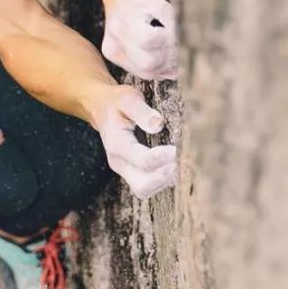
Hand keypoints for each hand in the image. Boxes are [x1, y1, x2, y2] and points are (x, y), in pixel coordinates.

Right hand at [89, 84, 177, 200]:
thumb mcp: (127, 99)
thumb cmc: (117, 103)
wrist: (103, 109)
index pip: (142, 161)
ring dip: (166, 181)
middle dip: (164, 178)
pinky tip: (178, 166)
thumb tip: (158, 124)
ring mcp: (125, 170)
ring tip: (184, 165)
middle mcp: (119, 162)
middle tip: (184, 163)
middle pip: (142, 186)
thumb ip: (141, 111)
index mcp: (116, 144)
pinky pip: (148, 186)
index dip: (162, 158)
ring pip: (145, 190)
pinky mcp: (133, 172)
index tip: (178, 149)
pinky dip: (164, 180)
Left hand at [102, 0, 177, 80]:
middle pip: (148, 63)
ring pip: (152, 42)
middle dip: (170, 59)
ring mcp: (128, 17)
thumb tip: (173, 72)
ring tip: (176, 34)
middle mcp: (117, 35)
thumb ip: (149, 57)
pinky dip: (174, 19)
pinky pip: (166, 17)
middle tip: (179, 49)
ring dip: (172, 40)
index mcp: (113, 49)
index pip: (145, 71)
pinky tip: (172, 17)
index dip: (166, 70)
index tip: (177, 64)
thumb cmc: (130, 11)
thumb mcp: (132, 39)